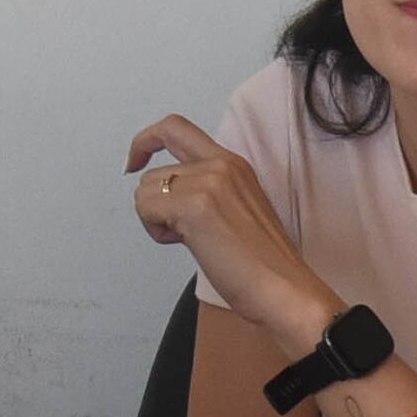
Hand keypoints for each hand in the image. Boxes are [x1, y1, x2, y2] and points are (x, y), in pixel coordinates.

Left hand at [126, 114, 340, 347]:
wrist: (283, 287)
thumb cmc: (263, 263)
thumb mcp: (237, 209)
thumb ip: (208, 191)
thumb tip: (170, 198)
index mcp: (233, 164)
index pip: (175, 128)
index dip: (146, 140)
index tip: (133, 163)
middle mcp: (221, 164)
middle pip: (153, 173)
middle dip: (155, 205)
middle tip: (176, 229)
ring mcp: (208, 182)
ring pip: (146, 191)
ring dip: (158, 221)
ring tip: (195, 241)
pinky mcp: (194, 205)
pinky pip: (145, 209)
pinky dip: (157, 232)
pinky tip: (189, 244)